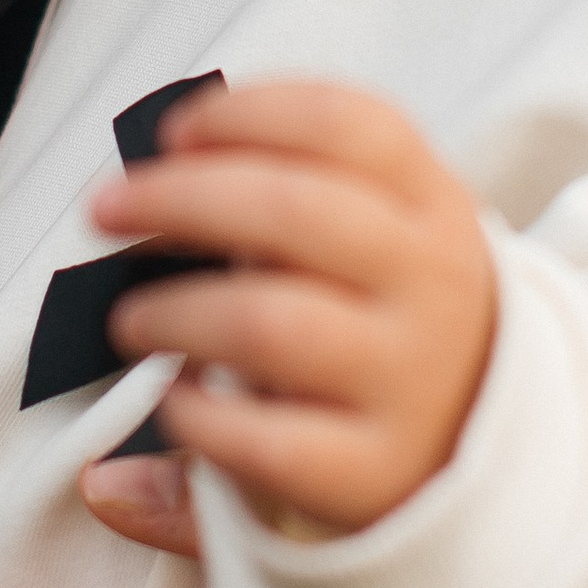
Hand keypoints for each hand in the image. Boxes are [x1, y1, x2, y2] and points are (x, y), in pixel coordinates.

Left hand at [92, 79, 496, 532]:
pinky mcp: (371, 473)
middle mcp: (431, 286)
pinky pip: (263, 442)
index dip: (249, 113)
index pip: (351, 125)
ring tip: (132, 320)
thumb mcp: (379, 234)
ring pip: (270, 325)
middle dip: (181, 196)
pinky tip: (178, 402)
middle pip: (296, 210)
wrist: (478, 442)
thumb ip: (280, 188)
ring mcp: (406, 382)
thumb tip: (139, 182)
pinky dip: (197, 418)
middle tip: (109, 209)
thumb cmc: (388, 316)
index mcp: (433, 208)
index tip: (176, 132)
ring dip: (175, 312)